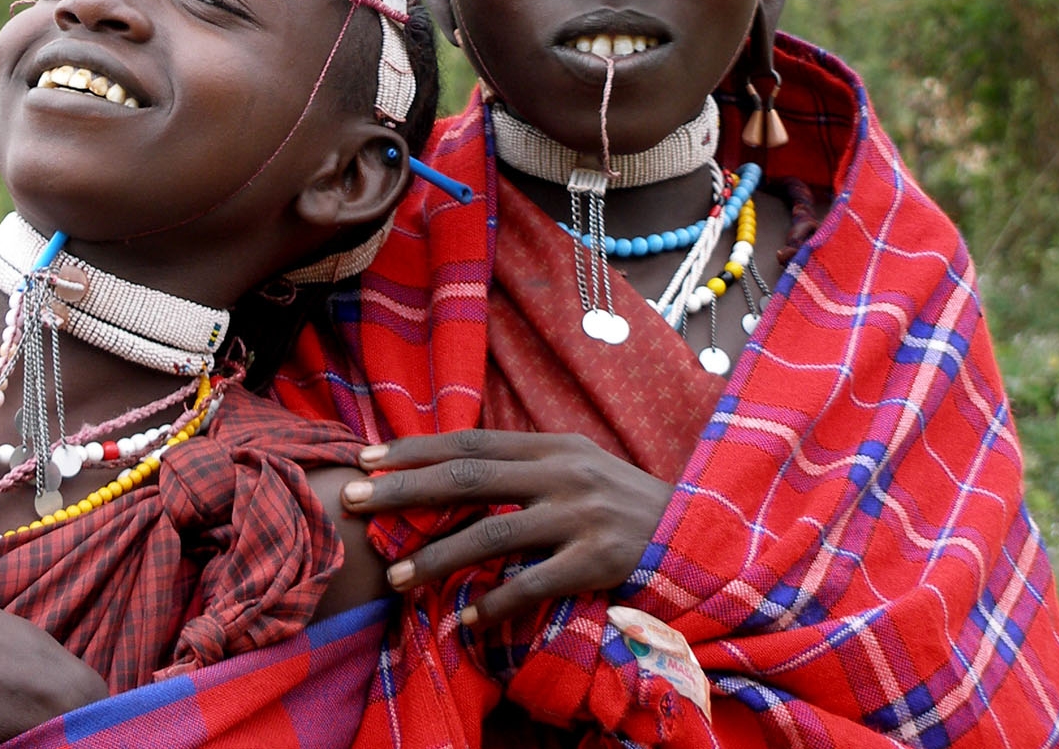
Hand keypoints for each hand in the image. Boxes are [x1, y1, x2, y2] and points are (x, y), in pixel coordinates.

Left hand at [339, 431, 672, 629]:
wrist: (705, 535)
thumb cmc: (627, 504)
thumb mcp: (579, 468)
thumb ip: (525, 465)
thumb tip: (455, 467)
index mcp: (553, 446)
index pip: (470, 443)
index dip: (414, 449)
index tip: (364, 458)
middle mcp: (564, 473)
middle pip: (467, 479)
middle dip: (403, 490)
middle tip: (353, 501)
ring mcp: (582, 517)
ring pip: (493, 535)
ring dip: (438, 556)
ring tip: (397, 577)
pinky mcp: (600, 561)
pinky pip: (536, 585)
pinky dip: (498, 601)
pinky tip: (467, 617)